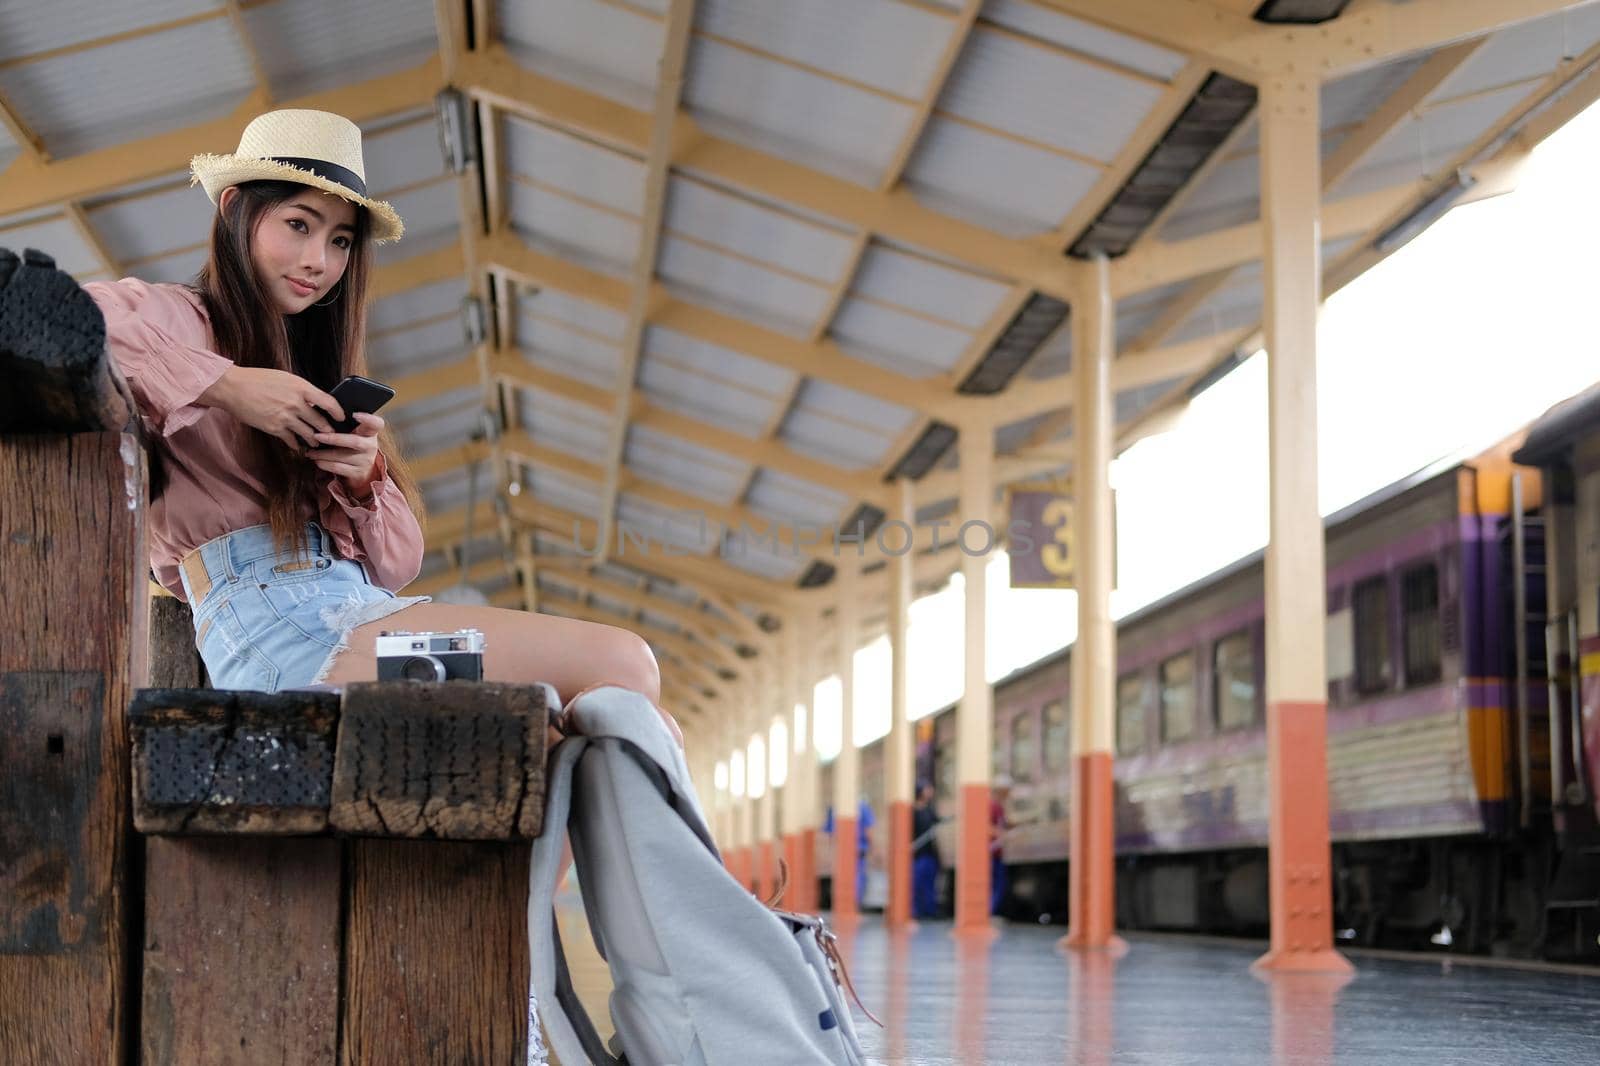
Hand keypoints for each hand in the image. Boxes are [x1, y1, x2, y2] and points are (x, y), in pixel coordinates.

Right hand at [201, 366, 342, 450]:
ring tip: (317, 443)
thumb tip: (313, 401)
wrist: (234, 388)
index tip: (341, 417)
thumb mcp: (285, 378)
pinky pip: (291, 440)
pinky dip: (296, 444)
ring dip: (314, 440)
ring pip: (308, 434)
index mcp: (301, 388)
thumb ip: (301, 390)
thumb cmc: (258, 379)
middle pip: (320, 422)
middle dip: (328, 431)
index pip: (328, 402)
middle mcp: (296, 403)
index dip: (338, 412)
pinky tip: (298, 446)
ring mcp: (285, 417)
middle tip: (332, 435)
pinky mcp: (274, 428)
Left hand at [309, 412, 382, 494]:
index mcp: (370, 433)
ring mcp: (365, 460)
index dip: (368, 418)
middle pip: (354, 441)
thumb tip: (318, 411)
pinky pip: (338, 468)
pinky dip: (324, 464)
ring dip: (322, 453)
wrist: (362, 472)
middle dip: (334, 438)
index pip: (376, 423)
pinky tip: (316, 460)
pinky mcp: (357, 473)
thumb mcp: (354, 434)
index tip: (354, 414)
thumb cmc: (352, 447)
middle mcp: (371, 446)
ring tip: (310, 451)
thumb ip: (344, 425)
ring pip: (342, 456)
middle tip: (317, 436)